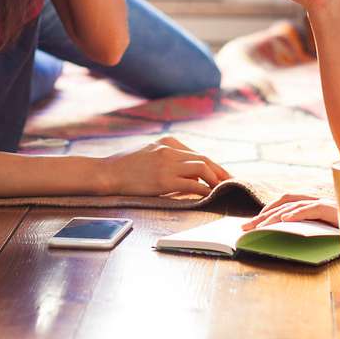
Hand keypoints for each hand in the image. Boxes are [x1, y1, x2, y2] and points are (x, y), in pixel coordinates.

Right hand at [103, 136, 231, 196]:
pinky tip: (207, 196)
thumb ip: (169, 157)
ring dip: (214, 180)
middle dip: (221, 173)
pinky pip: (192, 184)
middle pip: (204, 159)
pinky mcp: (163, 180)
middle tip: (232, 184)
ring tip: (220, 191)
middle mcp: (170, 150)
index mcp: (167, 142)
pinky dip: (203, 190)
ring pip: (202, 168)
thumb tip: (189, 172)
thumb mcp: (149, 153)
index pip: (198, 154)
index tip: (224, 176)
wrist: (107, 173)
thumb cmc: (126, 167)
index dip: (215, 166)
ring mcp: (167, 164)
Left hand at [241, 192, 338, 230]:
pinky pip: (311, 208)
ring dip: (273, 215)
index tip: (253, 223)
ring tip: (258, 226)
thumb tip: (286, 236)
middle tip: (245, 227)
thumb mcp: (324, 231)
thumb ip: (309, 229)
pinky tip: (284, 220)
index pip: (285, 202)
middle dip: (262, 215)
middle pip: (283, 202)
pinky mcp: (332, 208)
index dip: (268, 211)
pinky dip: (296, 213)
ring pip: (292, 205)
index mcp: (314, 203)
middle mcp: (317, 200)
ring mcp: (324, 202)